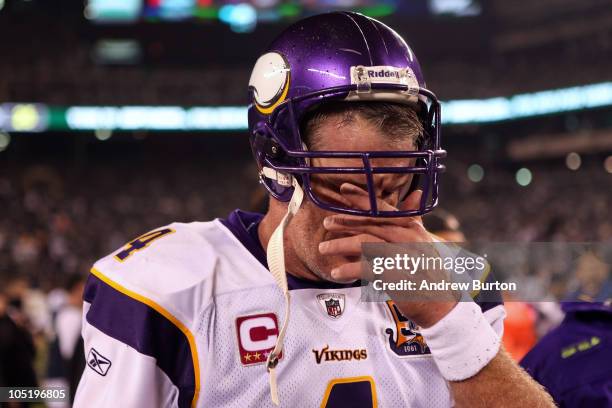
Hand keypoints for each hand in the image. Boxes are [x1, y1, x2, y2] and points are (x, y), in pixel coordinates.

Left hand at [318, 183, 457, 326]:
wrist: (439, 303)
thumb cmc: (428, 270)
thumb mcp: (424, 241)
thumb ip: (413, 220)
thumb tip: (417, 193)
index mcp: (413, 228)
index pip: (384, 209)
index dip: (363, 198)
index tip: (344, 188)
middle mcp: (409, 238)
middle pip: (371, 223)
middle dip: (346, 221)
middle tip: (327, 222)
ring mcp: (403, 256)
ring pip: (365, 243)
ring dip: (340, 245)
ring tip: (323, 248)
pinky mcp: (396, 276)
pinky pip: (366, 268)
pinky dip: (348, 269)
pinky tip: (336, 272)